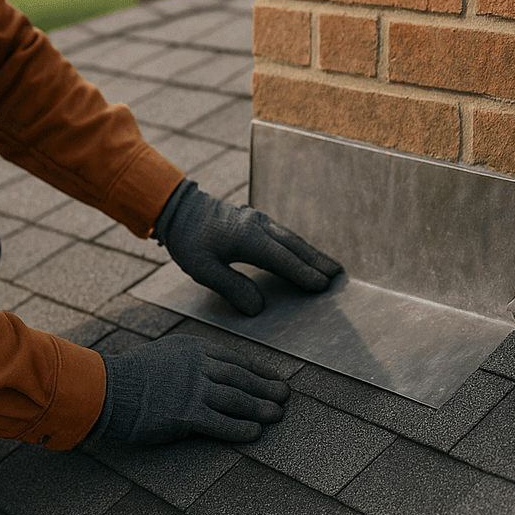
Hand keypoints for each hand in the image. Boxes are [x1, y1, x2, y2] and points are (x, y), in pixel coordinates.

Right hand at [92, 335, 287, 443]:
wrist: (107, 388)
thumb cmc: (129, 375)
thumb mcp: (163, 354)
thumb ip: (188, 361)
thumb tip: (208, 373)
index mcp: (194, 348)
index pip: (236, 359)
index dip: (259, 370)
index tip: (274, 377)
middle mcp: (199, 365)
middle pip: (243, 377)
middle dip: (267, 387)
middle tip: (285, 396)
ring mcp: (195, 389)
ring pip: (239, 399)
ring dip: (261, 407)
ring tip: (277, 414)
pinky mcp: (188, 414)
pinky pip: (222, 423)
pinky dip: (242, 428)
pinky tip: (255, 433)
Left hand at [153, 180, 342, 316]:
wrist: (177, 207)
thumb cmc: (188, 240)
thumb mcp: (203, 269)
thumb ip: (232, 287)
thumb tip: (259, 308)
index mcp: (248, 238)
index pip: (283, 259)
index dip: (304, 273)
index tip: (323, 285)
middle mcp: (258, 226)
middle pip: (294, 245)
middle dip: (317, 261)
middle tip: (338, 275)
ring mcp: (257, 220)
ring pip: (290, 238)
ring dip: (310, 252)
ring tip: (328, 265)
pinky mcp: (253, 220)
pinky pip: (282, 234)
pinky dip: (296, 245)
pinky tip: (301, 253)